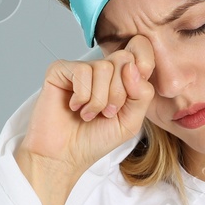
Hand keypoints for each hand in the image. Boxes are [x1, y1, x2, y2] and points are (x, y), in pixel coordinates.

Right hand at [20, 36, 155, 179]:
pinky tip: (74, 107)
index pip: (140, 48)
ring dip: (99, 100)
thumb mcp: (131, 121)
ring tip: (89, 114)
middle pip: (124, 59)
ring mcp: (80, 68)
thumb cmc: (95, 139)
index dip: (144, 64)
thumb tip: (132, 66)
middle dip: (120, 93)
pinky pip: (82, 72)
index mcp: (121, 77)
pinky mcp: (60, 70)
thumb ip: (142, 94)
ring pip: (104, 67)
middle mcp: (101, 69)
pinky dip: (82, 97)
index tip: (133, 93)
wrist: (65, 156)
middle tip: (107, 112)